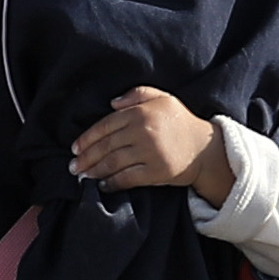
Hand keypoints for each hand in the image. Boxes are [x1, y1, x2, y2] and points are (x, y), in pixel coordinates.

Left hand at [67, 86, 224, 199]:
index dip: (87, 138)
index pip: (105, 125)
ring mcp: (150, 152)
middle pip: (106, 146)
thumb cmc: (180, 122)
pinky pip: (127, 178)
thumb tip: (112, 103)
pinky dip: (112, 183)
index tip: (74, 147)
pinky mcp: (156, 172)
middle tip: (73, 166)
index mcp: (142, 112)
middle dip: (86, 157)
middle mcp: (144, 131)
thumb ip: (137, 94)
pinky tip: (102, 185)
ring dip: (94, 171)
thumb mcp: (163, 99)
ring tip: (82, 176)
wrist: (206, 148)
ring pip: (113, 162)